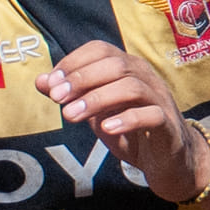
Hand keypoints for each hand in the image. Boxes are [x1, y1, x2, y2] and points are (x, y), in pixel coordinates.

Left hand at [36, 42, 204, 201]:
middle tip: (56, 99)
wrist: (165, 159)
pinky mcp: (168, 125)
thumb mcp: (94, 111)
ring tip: (70, 116)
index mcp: (126, 68)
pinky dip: (128, 119)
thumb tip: (41, 81)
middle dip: (81, 79)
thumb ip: (71, 95)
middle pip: (115, 64)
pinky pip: (152, 115)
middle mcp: (145, 78)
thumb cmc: (128, 130)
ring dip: (97, 99)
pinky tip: (106, 128)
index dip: (72, 62)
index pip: (100, 49)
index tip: (49, 84)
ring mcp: (159, 100)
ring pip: (131, 87)